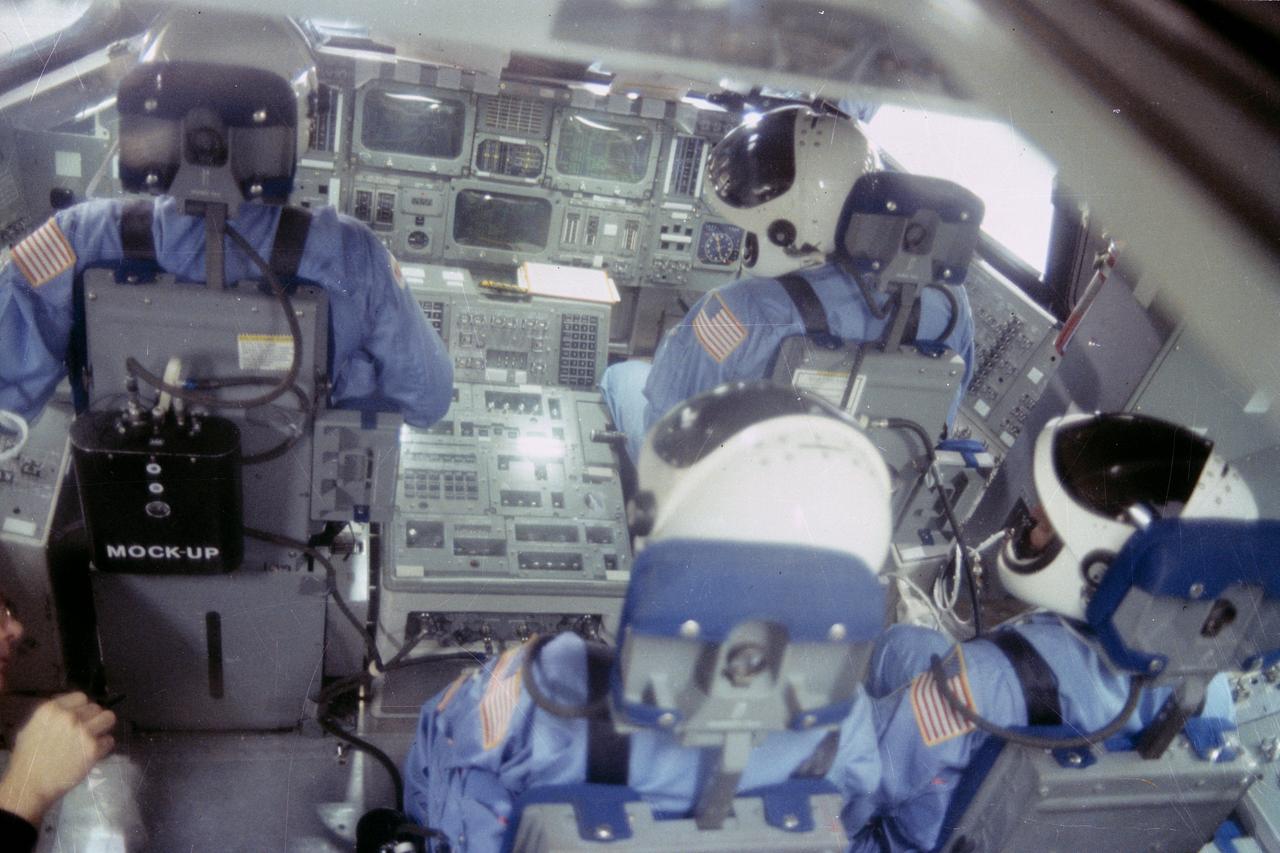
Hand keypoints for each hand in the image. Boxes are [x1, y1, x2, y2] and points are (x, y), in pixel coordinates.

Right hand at [0, 692, 115, 823]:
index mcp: (52, 709)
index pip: (81, 697)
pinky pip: (109, 740)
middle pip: (96, 707)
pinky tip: (93, 754)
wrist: (30, 785)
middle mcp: (69, 716)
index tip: (81, 717)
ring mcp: (83, 732)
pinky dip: (104, 747)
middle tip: (87, 731)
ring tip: (95, 738)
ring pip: (109, 718)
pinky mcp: (93, 749)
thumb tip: (69, 710)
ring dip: (103, 728)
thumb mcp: (31, 728)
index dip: (82, 708)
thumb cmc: (27, 759)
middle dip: (93, 719)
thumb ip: (52, 717)